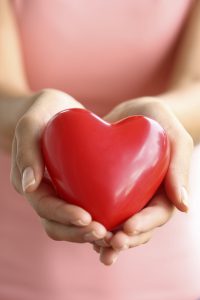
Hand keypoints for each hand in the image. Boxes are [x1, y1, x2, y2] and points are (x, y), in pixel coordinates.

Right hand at [10, 89, 107, 242]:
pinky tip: (118, 221)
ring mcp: (61, 194)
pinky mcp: (77, 190)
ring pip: (72, 225)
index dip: (64, 216)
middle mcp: (46, 194)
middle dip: (79, 232)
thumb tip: (30, 186)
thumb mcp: (31, 124)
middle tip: (104, 232)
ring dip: (90, 233)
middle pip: (58, 225)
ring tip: (114, 234)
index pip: (45, 207)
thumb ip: (26, 150)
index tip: (87, 217)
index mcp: (31, 183)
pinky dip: (100, 220)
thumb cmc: (42, 113)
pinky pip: (87, 210)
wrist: (55, 111)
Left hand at [92, 97, 192, 264]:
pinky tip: (81, 230)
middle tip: (110, 244)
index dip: (145, 224)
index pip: (158, 213)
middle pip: (138, 227)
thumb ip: (179, 166)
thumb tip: (184, 207)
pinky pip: (101, 211)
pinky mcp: (107, 191)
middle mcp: (144, 198)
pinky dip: (92, 224)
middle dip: (125, 239)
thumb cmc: (156, 119)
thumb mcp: (173, 135)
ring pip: (119, 225)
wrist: (130, 112)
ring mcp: (126, 197)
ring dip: (108, 240)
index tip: (129, 227)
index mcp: (164, 189)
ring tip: (95, 246)